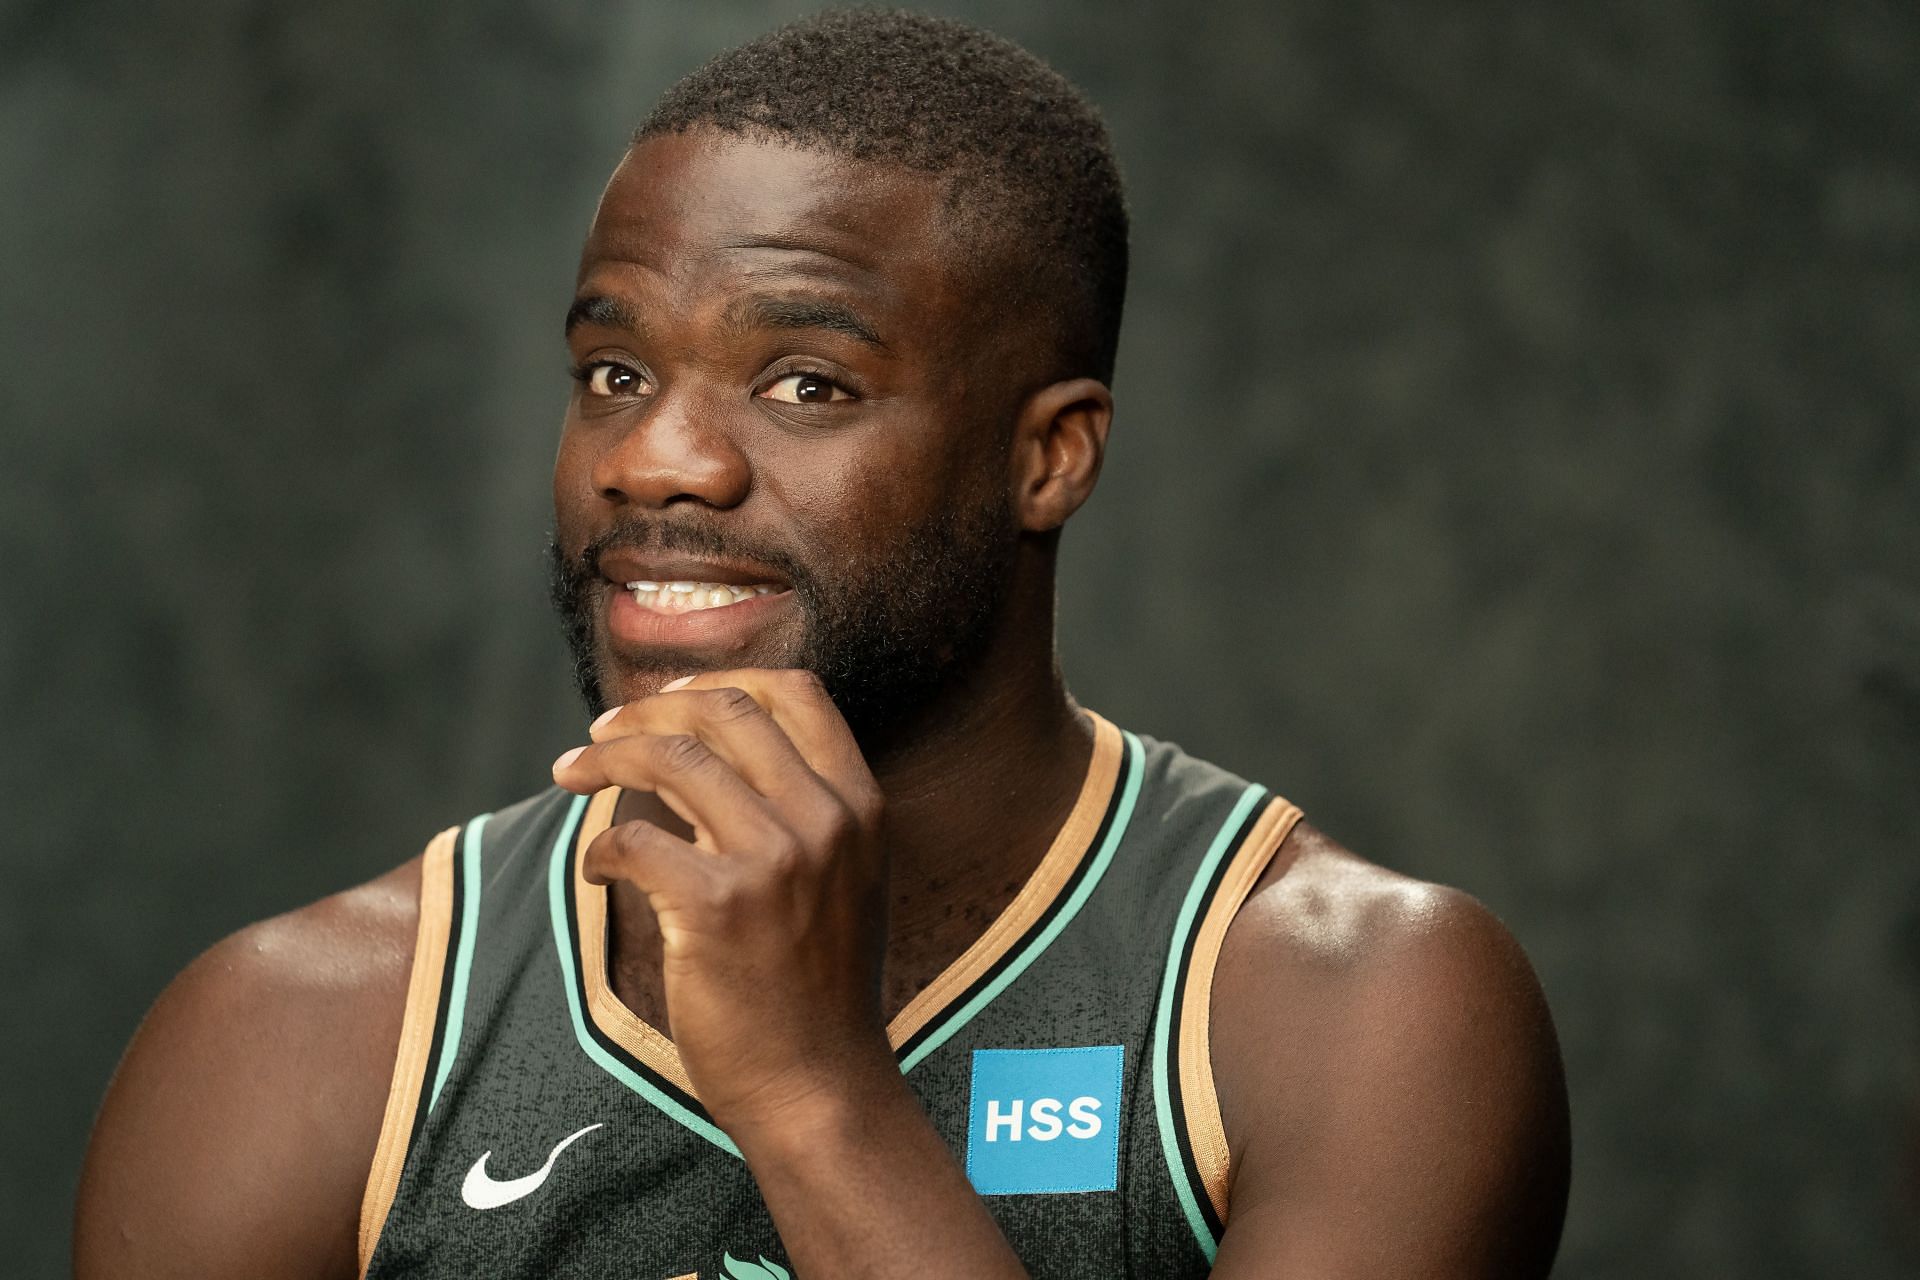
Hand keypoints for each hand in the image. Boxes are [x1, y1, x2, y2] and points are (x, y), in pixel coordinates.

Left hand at [550, 668, 892, 1133]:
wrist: (819, 1084)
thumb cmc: (821, 987)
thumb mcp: (849, 878)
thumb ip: (807, 809)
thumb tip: (719, 749)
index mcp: (860, 804)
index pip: (795, 692)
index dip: (723, 680)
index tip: (672, 698)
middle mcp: (824, 819)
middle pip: (724, 710)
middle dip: (649, 709)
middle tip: (603, 733)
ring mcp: (773, 860)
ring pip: (670, 758)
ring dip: (606, 758)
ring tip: (572, 773)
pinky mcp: (716, 906)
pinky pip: (634, 838)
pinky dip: (602, 847)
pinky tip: (599, 868)